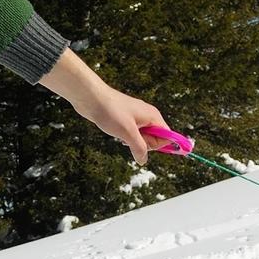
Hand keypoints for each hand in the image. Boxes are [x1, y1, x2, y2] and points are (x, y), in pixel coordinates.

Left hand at [42, 48, 165, 166]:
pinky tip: (117, 132)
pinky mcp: (126, 119)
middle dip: (142, 144)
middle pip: (154, 138)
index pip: (166, 136)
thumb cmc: (111, 112)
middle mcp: (147, 116)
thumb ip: (139, 148)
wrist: (92, 98)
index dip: (157, 145)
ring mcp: (137, 117)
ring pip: (142, 137)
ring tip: (121, 133)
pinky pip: (132, 134)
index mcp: (153, 116)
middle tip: (129, 137)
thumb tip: (143, 161)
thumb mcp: (127, 133)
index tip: (142, 144)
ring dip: (132, 141)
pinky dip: (126, 137)